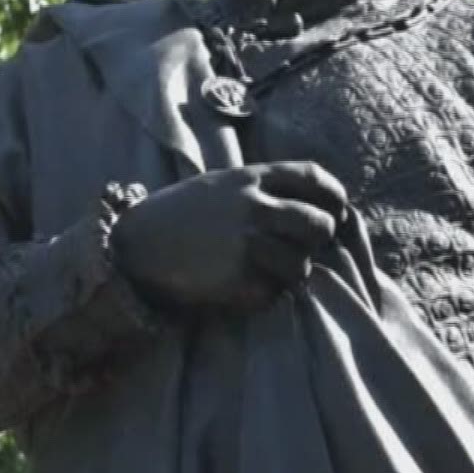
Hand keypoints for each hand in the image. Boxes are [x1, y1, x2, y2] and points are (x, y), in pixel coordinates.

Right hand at [111, 161, 348, 313]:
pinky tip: (241, 285)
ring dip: (292, 273)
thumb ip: (263, 189)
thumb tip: (314, 206)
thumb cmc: (181, 214)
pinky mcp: (237, 280)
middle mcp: (254, 207)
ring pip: (301, 265)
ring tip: (267, 271)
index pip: (314, 177)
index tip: (337, 210)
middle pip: (319, 224)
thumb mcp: (222, 185)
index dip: (334, 195)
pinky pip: (274, 294)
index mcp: (251, 177)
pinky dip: (264, 295)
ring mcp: (246, 244)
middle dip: (319, 239)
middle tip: (304, 247)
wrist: (136, 245)